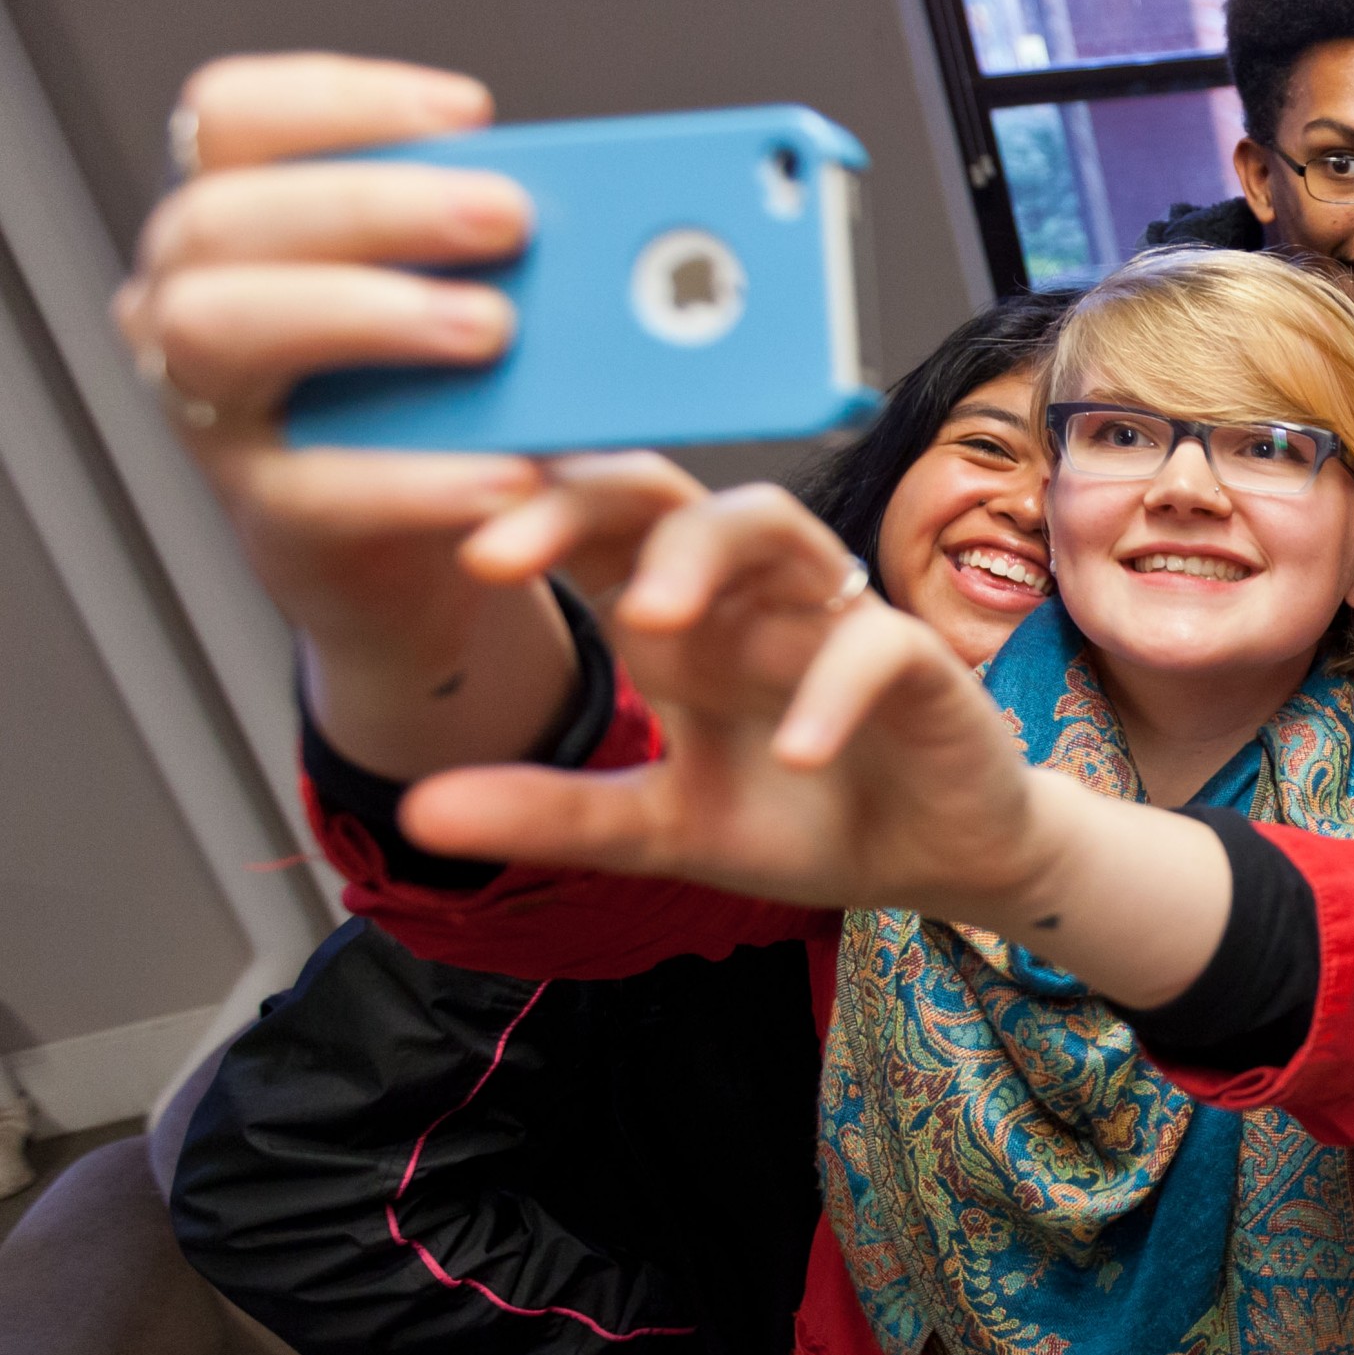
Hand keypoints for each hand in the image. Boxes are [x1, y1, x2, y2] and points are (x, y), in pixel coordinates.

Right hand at [112, 52, 577, 777]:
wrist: (437, 553)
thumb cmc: (445, 398)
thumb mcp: (463, 304)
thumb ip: (488, 249)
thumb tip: (599, 205)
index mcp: (233, 223)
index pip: (233, 117)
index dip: (339, 101)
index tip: (471, 111)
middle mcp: (187, 302)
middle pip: (225, 218)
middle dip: (372, 206)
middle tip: (508, 217)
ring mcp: (210, 412)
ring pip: (226, 330)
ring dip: (366, 315)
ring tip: (493, 329)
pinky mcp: (268, 518)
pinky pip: (320, 489)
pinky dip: (419, 478)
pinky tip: (511, 471)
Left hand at [398, 483, 1235, 1003]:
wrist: (938, 860)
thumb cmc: (805, 819)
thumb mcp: (661, 829)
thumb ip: (554, 815)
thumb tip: (413, 815)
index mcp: (680, 618)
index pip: (591, 526)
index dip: (514, 516)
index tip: (426, 545)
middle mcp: (750, 597)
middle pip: (665, 494)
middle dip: (580, 503)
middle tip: (495, 550)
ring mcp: (834, 620)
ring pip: (771, 525)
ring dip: (702, 556)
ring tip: (649, 624)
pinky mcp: (921, 666)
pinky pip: (876, 647)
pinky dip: (833, 689)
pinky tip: (795, 752)